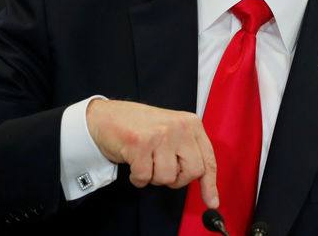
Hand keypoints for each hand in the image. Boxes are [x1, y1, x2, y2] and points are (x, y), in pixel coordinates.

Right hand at [86, 99, 218, 208]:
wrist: (105, 116)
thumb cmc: (138, 127)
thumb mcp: (171, 132)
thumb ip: (188, 152)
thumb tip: (207, 191)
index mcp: (190, 123)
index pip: (208, 159)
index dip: (209, 184)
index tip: (211, 201)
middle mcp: (179, 126)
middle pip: (192, 172)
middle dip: (176, 179)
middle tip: (162, 169)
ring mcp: (160, 134)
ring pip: (167, 177)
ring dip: (154, 177)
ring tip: (145, 160)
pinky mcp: (140, 144)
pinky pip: (145, 178)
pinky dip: (138, 178)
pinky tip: (133, 162)